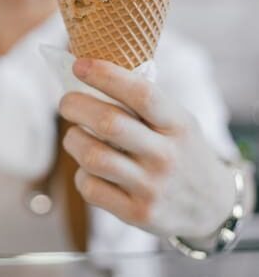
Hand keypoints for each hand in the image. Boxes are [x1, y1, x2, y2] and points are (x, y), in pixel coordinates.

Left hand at [59, 58, 235, 239]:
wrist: (212, 205)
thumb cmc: (181, 150)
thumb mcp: (177, 120)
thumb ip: (142, 102)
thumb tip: (89, 73)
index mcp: (177, 124)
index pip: (141, 93)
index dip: (106, 75)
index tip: (80, 65)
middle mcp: (166, 156)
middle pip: (109, 123)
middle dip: (75, 105)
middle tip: (66, 102)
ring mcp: (152, 187)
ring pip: (93, 156)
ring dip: (73, 139)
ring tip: (75, 135)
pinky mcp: (137, 213)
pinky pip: (91, 188)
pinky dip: (81, 174)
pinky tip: (88, 168)